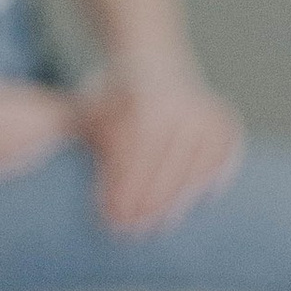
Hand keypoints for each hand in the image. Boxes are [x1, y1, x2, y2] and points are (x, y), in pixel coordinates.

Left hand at [68, 57, 244, 234]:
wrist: (149, 56)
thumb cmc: (110, 95)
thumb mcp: (88, 113)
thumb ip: (85, 146)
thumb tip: (68, 189)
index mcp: (140, 106)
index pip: (131, 165)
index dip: (120, 197)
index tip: (110, 223)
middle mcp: (176, 108)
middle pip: (161, 173)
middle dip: (145, 208)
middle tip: (132, 233)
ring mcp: (203, 113)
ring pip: (191, 170)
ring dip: (175, 202)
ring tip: (160, 225)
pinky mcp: (222, 118)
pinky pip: (220, 156)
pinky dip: (212, 178)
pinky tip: (201, 200)